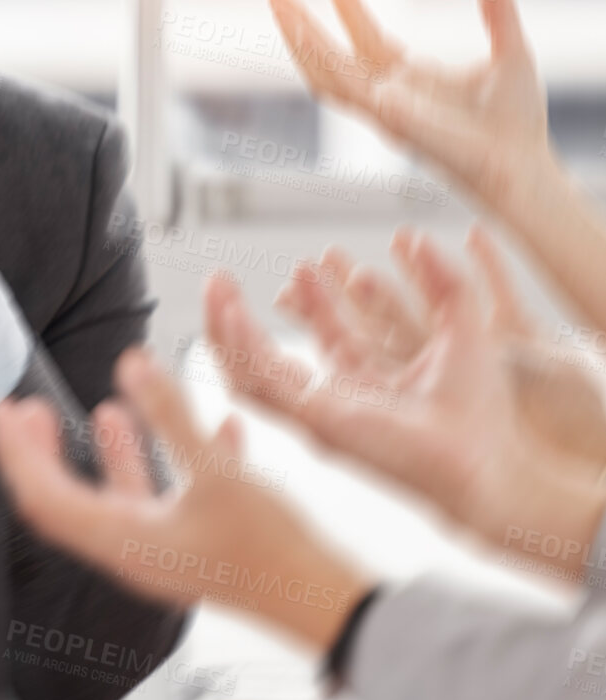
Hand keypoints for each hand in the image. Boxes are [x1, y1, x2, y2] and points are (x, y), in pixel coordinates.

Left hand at [0, 351, 371, 652]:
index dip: (15, 452)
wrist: (328, 609)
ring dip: (109, 454)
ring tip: (105, 410)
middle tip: (30, 411)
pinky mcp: (194, 550)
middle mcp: (132, 553)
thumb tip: (132, 364)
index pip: (42, 496)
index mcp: (122, 543)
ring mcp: (162, 553)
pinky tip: (205, 427)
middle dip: (45, 452)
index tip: (1, 411)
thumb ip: (173, 416)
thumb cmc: (274, 552)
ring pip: (119, 499)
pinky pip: (167, 502)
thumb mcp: (219, 472)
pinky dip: (170, 466)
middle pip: (67, 499)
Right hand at [206, 238, 605, 574]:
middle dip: (253, 315)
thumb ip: (442, 281)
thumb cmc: (480, 415)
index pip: (328, 334)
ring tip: (215, 291)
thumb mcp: (461, 327)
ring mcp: (319, 411)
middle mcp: (338, 397)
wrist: (483, 461)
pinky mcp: (311, 420)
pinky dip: (240, 349)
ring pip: (254, 369)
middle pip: (281, 353)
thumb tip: (416, 238)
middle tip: (230, 280)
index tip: (306, 265)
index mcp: (370, 380)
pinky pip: (263, 383)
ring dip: (229, 329)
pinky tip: (227, 318)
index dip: (314, 298)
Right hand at [269, 0, 556, 217]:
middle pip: (329, 58)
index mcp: (409, 78)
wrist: (520, 162)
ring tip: (278, 5)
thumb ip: (498, 13)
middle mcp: (387, 95)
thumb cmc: (515, 119)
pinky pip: (345, 90)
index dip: (348, 8)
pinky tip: (302, 35)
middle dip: (300, 25)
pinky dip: (321, 63)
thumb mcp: (511, 51)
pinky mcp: (387, 120)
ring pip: (324, 73)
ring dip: (298, 39)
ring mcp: (382, 109)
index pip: (366, 39)